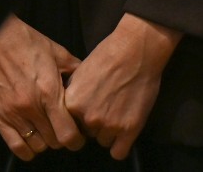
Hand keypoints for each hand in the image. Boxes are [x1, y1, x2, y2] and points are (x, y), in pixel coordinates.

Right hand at [0, 15, 84, 159]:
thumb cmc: (28, 43)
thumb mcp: (58, 53)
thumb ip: (76, 72)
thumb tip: (90, 84)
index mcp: (49, 92)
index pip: (68, 134)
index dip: (77, 140)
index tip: (79, 137)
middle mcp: (31, 106)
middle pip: (54, 142)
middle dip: (62, 138)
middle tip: (63, 129)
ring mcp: (13, 113)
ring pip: (37, 146)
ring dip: (45, 141)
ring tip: (47, 131)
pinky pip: (15, 146)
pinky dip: (27, 149)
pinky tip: (32, 140)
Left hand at [62, 13, 180, 159]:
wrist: (135, 50)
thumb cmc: (107, 56)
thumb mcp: (79, 73)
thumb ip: (73, 96)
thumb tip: (67, 111)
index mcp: (72, 104)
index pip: (69, 125)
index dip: (78, 118)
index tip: (86, 111)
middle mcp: (88, 118)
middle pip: (87, 134)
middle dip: (95, 123)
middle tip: (106, 106)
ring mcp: (109, 125)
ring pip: (103, 141)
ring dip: (109, 131)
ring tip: (118, 111)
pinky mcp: (129, 129)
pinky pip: (118, 153)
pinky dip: (120, 145)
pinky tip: (124, 131)